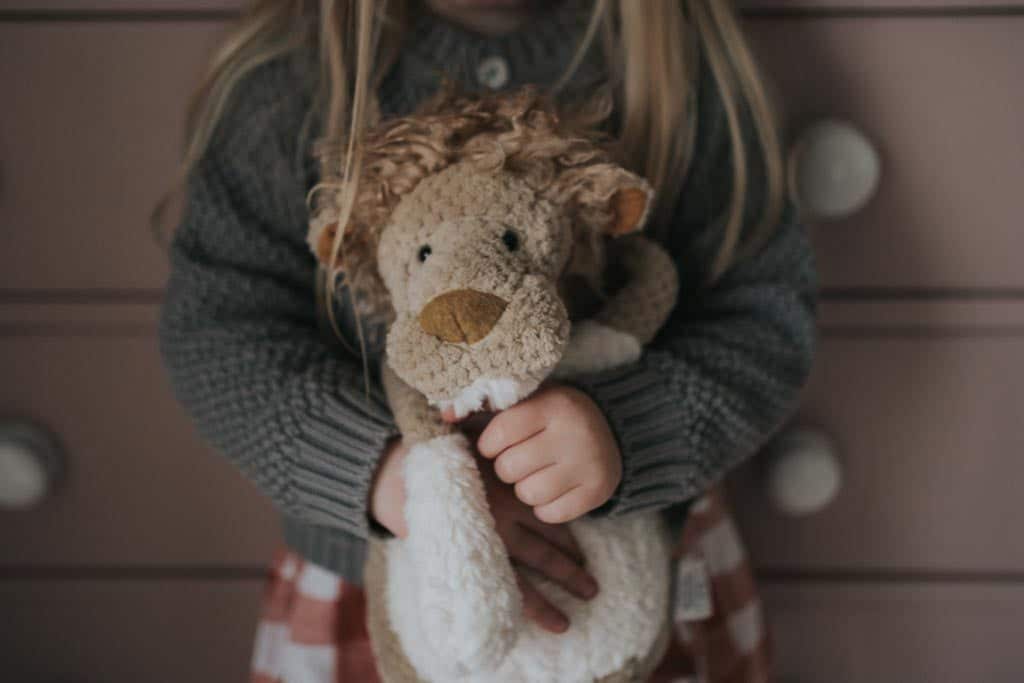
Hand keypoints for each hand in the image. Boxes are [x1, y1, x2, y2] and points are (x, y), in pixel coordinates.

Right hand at [370, 426, 598, 633]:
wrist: (396, 476)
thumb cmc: (437, 452)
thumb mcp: (473, 440)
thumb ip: (497, 444)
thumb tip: (519, 440)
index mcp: (511, 492)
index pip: (548, 520)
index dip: (567, 538)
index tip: (582, 553)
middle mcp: (506, 520)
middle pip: (545, 553)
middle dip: (570, 574)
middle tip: (590, 591)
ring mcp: (488, 543)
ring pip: (526, 580)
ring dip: (548, 604)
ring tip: (565, 624)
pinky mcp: (470, 559)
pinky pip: (499, 589)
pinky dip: (517, 607)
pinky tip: (528, 623)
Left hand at [477, 384, 621, 523]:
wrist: (610, 429)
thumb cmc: (550, 416)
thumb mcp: (525, 402)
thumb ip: (483, 406)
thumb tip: (444, 414)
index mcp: (553, 405)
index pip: (500, 434)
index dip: (489, 445)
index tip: (496, 445)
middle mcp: (575, 432)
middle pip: (510, 469)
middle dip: (507, 468)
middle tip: (520, 460)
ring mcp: (590, 463)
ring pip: (529, 494)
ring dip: (525, 488)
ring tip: (536, 473)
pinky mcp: (598, 491)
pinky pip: (551, 514)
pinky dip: (545, 507)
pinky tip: (553, 488)